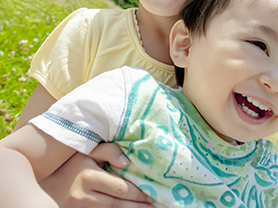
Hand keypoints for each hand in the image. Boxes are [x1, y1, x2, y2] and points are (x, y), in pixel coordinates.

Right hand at [40, 143, 154, 206]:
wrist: (47, 186)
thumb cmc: (72, 165)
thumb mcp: (88, 152)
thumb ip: (109, 150)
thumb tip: (128, 162)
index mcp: (89, 177)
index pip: (120, 188)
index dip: (138, 193)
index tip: (153, 194)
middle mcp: (84, 196)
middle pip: (118, 205)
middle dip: (138, 206)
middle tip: (156, 205)